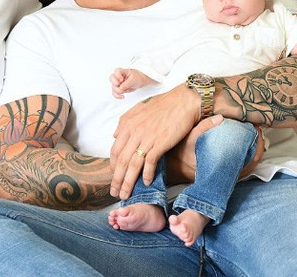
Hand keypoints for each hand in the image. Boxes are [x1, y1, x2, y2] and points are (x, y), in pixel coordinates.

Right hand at [109, 68, 155, 98]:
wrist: (139, 81)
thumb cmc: (136, 77)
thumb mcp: (133, 79)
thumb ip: (127, 83)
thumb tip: (121, 87)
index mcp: (122, 71)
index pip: (116, 71)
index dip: (117, 76)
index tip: (122, 80)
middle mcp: (118, 76)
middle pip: (111, 78)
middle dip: (115, 84)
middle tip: (121, 87)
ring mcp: (117, 83)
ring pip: (113, 87)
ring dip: (117, 91)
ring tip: (123, 92)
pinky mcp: (118, 88)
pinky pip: (114, 93)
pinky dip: (117, 96)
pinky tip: (122, 96)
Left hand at [110, 83, 198, 199]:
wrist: (183, 101)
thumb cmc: (163, 105)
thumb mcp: (138, 109)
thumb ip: (125, 122)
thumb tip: (115, 135)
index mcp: (127, 124)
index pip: (115, 150)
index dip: (113, 166)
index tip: (114, 176)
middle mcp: (134, 131)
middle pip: (121, 160)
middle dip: (117, 179)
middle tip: (114, 192)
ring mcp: (146, 138)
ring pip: (133, 165)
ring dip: (128, 182)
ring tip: (126, 194)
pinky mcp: (160, 143)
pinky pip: (150, 162)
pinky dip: (147, 174)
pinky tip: (146, 182)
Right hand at [164, 118, 262, 183]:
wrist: (172, 169)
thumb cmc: (180, 155)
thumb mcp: (189, 138)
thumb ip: (203, 127)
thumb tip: (220, 117)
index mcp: (225, 165)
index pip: (252, 156)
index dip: (258, 142)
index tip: (258, 128)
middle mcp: (229, 172)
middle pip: (254, 159)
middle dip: (258, 142)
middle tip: (258, 127)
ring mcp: (227, 172)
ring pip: (248, 161)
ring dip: (252, 147)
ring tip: (252, 132)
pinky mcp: (223, 171)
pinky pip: (241, 162)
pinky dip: (245, 151)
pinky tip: (242, 141)